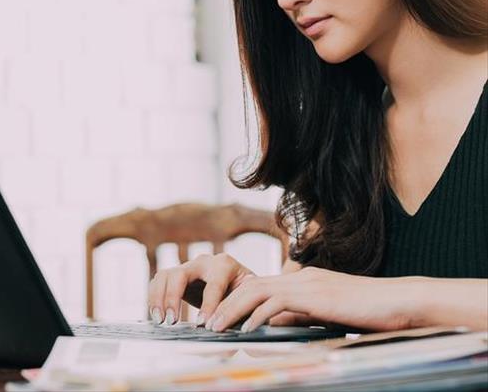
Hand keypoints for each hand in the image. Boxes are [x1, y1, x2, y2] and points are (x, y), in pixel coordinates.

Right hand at [148, 253, 254, 324]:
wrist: (239, 285)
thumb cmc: (245, 294)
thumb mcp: (248, 300)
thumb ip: (240, 313)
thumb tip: (227, 333)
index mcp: (225, 265)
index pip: (213, 285)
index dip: (208, 305)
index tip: (202, 324)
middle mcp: (204, 261)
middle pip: (180, 274)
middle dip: (173, 298)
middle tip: (172, 321)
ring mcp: (188, 266)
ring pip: (165, 276)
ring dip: (159, 298)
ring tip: (160, 321)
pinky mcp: (176, 275)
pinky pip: (158, 281)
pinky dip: (154, 298)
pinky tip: (157, 316)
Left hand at [207, 267, 415, 332]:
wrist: (399, 303)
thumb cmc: (367, 312)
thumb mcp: (325, 314)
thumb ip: (299, 315)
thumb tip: (274, 325)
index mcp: (301, 280)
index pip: (259, 286)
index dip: (235, 301)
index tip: (219, 317)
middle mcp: (299, 277)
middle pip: (250, 285)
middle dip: (225, 304)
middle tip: (207, 323)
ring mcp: (307, 283)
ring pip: (256, 290)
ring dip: (233, 310)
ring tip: (216, 327)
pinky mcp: (315, 295)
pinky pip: (277, 302)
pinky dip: (257, 316)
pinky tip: (247, 330)